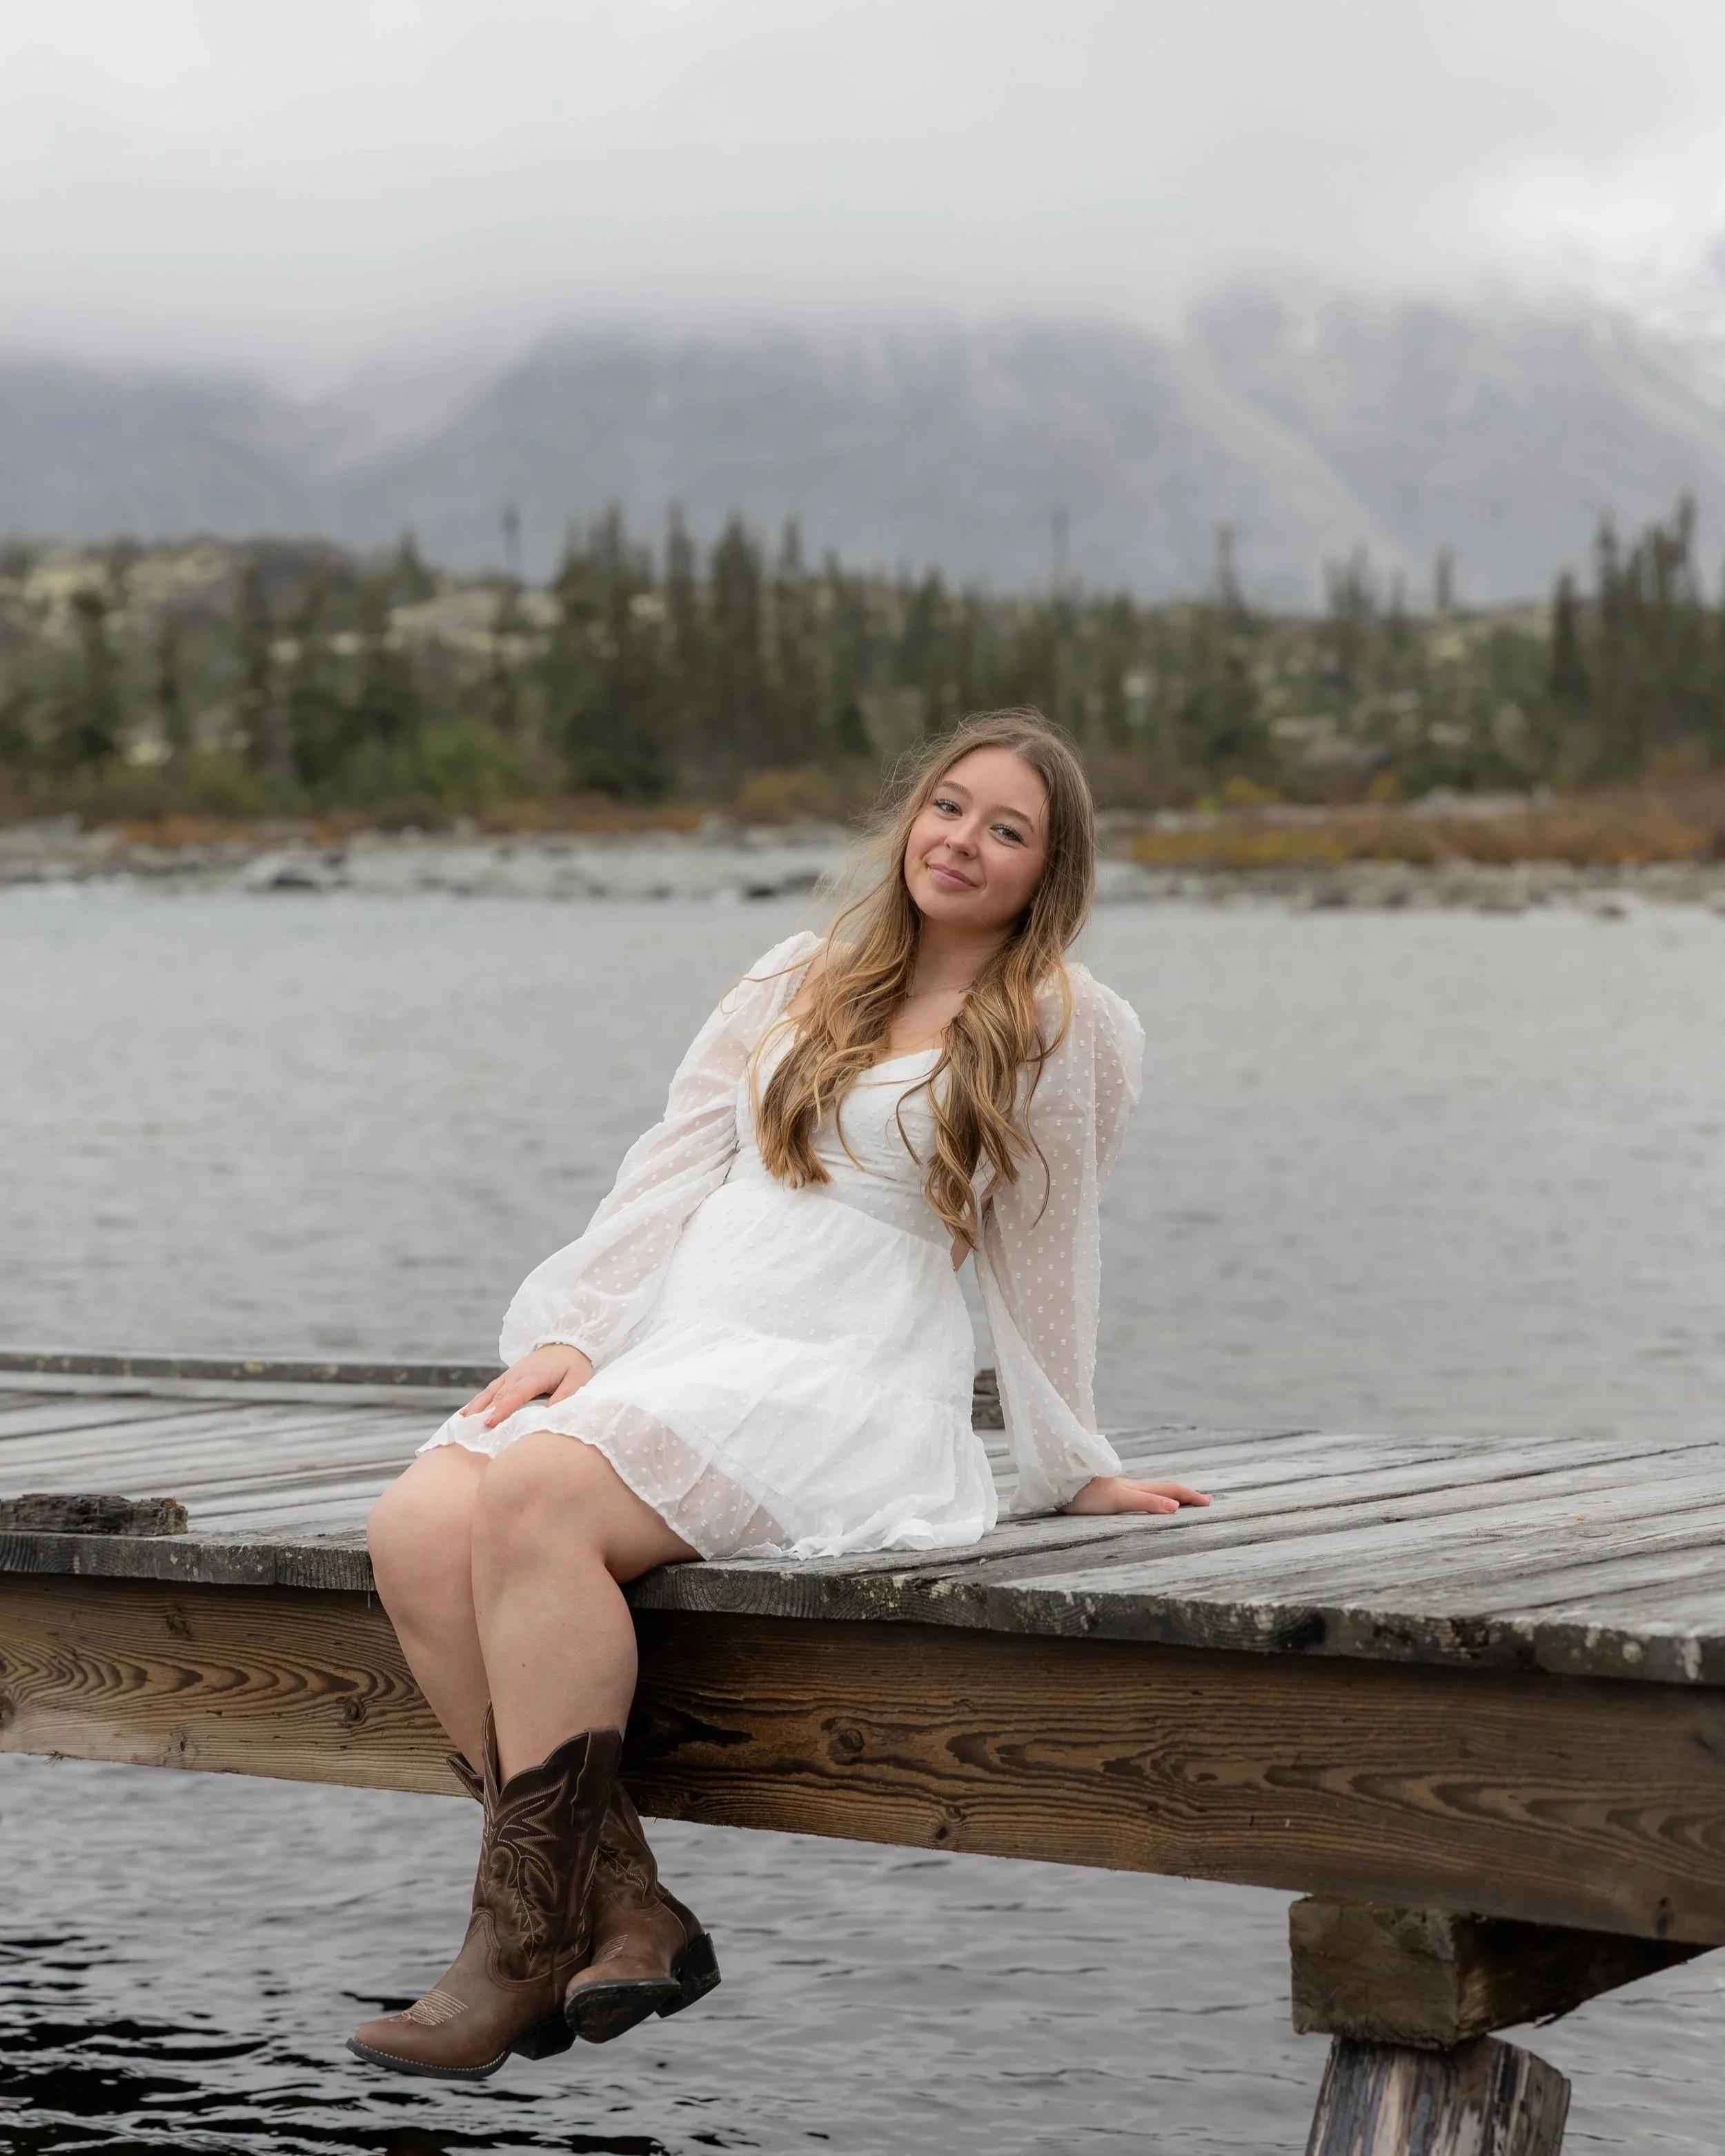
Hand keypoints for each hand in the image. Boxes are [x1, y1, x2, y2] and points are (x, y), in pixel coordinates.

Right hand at [461, 1345, 593, 1427]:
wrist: (566, 1342)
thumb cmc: (573, 1365)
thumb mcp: (577, 1379)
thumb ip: (565, 1395)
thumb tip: (552, 1412)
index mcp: (533, 1377)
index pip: (514, 1395)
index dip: (501, 1410)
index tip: (489, 1423)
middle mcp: (517, 1375)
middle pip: (497, 1396)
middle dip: (482, 1414)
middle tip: (469, 1432)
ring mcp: (510, 1375)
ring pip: (489, 1393)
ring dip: (475, 1408)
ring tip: (462, 1425)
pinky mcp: (507, 1377)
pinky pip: (489, 1390)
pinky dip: (477, 1402)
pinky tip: (466, 1414)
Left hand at [1061, 1475, 1210, 1515]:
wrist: (1062, 1484)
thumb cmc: (1089, 1495)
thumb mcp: (1121, 1500)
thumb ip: (1147, 1503)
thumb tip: (1175, 1508)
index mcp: (1139, 1489)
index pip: (1171, 1491)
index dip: (1190, 1496)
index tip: (1209, 1502)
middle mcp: (1132, 1488)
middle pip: (1165, 1489)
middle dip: (1185, 1495)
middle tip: (1203, 1501)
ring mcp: (1121, 1491)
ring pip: (1152, 1492)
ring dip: (1169, 1497)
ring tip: (1179, 1502)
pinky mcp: (1108, 1497)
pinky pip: (1139, 1498)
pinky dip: (1152, 1501)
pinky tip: (1143, 1505)